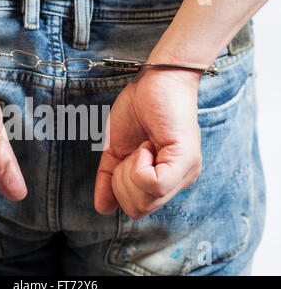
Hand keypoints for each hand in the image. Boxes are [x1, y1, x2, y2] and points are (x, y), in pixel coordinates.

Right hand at [94, 67, 202, 217]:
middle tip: (134, 151)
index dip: (119, 188)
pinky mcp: (186, 160)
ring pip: (145, 200)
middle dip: (122, 182)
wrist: (156, 79)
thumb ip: (109, 179)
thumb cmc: (139, 109)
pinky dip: (138, 165)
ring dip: (130, 171)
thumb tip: (103, 208)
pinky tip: (147, 145)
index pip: (135, 208)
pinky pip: (153, 185)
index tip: (127, 156)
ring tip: (142, 146)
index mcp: (163, 179)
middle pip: (138, 209)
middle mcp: (179, 181)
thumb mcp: (116, 150)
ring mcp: (185, 173)